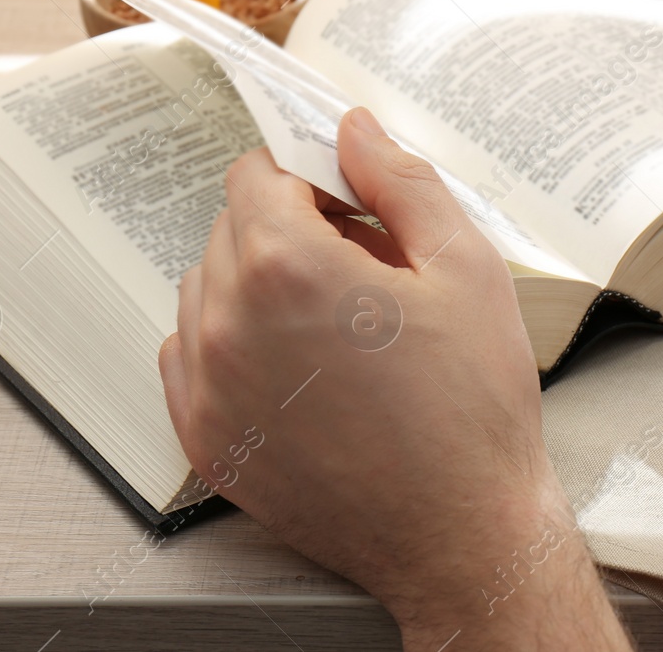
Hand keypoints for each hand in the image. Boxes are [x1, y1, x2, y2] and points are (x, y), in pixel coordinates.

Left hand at [159, 108, 631, 650]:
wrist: (462, 532)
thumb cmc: (471, 409)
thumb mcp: (464, 267)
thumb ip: (400, 181)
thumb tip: (353, 130)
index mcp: (286, 267)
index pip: (257, 173)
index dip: (311, 175)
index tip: (351, 202)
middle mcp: (227, 322)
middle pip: (232, 227)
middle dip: (293, 228)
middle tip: (367, 269)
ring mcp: (206, 387)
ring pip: (207, 289)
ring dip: (260, 285)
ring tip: (339, 326)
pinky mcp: (204, 437)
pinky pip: (190, 355)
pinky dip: (235, 344)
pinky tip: (302, 368)